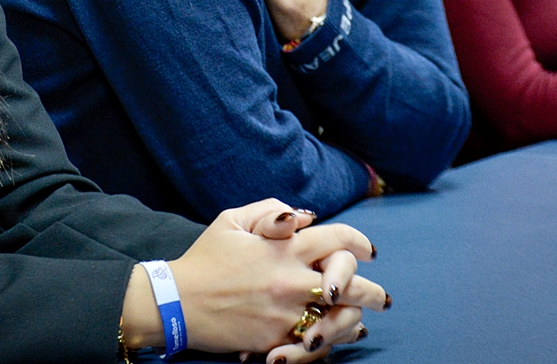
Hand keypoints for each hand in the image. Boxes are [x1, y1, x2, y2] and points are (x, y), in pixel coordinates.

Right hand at [124, 199, 385, 359]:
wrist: (177, 303)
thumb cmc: (205, 259)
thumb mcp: (232, 220)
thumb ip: (271, 211)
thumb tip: (305, 217)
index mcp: (283, 248)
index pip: (338, 239)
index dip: (360, 242)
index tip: (368, 251)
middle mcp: (291, 280)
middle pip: (351, 284)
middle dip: (371, 291)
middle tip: (380, 296)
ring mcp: (285, 313)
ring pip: (340, 319)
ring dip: (356, 319)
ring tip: (362, 319)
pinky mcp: (276, 339)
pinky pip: (316, 345)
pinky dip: (332, 342)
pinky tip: (338, 338)